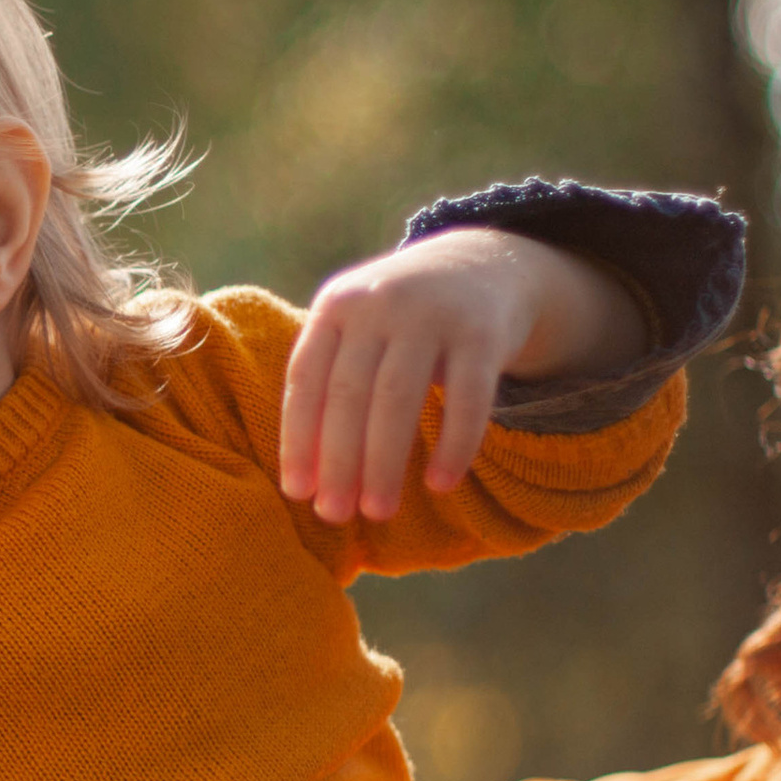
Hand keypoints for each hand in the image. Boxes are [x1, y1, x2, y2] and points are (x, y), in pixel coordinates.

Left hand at [279, 230, 646, 523]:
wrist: (483, 265)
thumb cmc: (399, 321)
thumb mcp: (356, 329)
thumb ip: (328, 384)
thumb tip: (304, 480)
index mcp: (335, 306)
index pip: (306, 381)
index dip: (299, 439)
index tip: (297, 492)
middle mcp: (378, 304)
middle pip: (349, 395)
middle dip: (339, 462)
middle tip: (334, 515)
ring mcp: (431, 314)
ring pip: (398, 399)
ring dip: (384, 463)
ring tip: (377, 512)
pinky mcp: (482, 332)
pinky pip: (468, 398)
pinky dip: (453, 445)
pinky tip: (440, 484)